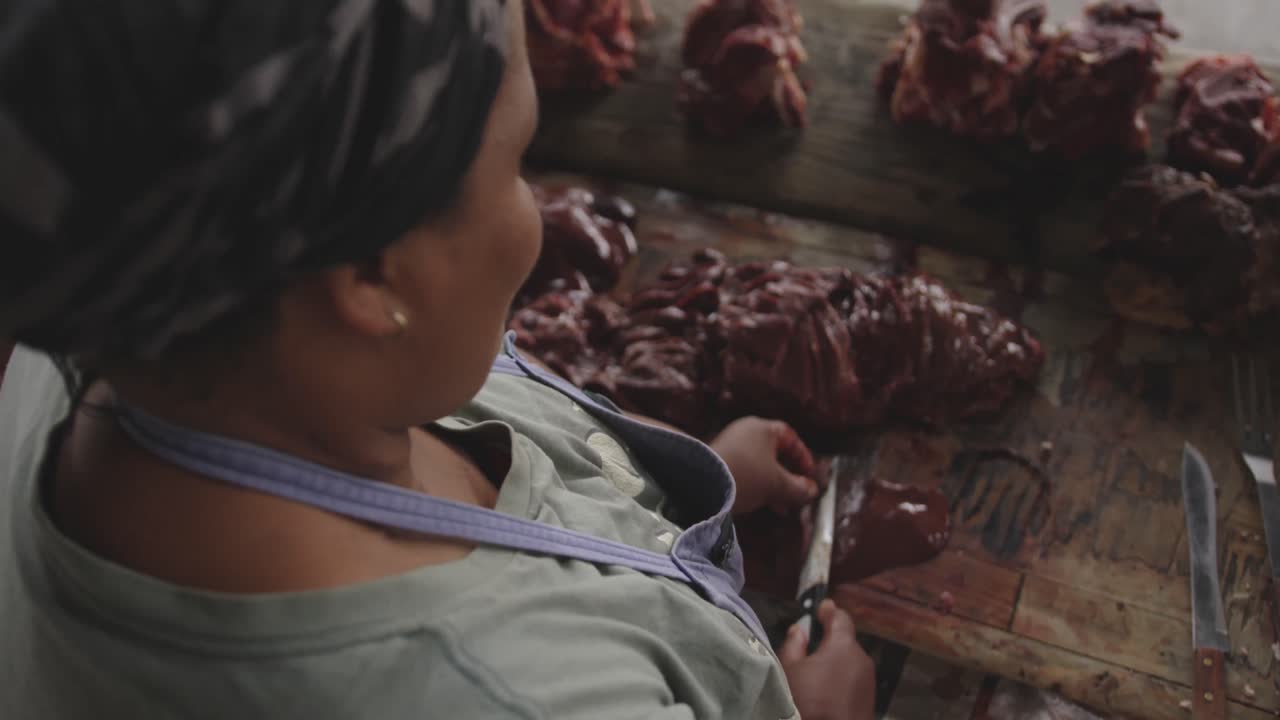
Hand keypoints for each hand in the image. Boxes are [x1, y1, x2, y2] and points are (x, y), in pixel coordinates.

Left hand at [710, 417, 817, 514]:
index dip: (803, 457)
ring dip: (774, 484)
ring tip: (782, 506)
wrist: (702, 484)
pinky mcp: (719, 462)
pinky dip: (758, 485)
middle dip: (789, 475)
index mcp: (761, 428)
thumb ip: (798, 488)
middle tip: (797, 493)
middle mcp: (745, 432)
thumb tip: (812, 491)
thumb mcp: (778, 484)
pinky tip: (763, 504)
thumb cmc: (746, 476)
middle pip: (774, 452)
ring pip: (760, 465)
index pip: (790, 436)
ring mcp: (730, 446)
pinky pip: (746, 471)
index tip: (810, 476)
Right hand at [778, 600, 874, 719]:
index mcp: (843, 645)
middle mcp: (862, 658)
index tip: (820, 608)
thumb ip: (793, 645)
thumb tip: (799, 630)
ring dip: (836, 663)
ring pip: (850, 663)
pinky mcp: (870, 700)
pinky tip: (827, 693)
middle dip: (829, 642)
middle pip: (845, 642)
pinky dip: (842, 680)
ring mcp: (869, 681)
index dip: (829, 611)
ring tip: (815, 677)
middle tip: (809, 649)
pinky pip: (854, 681)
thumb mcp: (790, 671)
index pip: (840, 618)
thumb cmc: (809, 702)